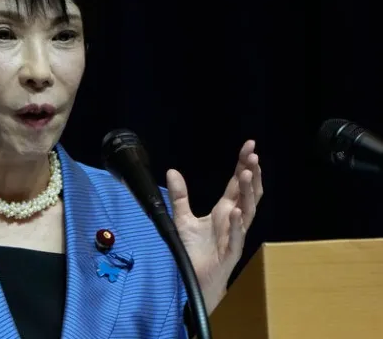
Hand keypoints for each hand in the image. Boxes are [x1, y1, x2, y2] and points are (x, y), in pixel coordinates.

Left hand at [166, 140, 262, 313]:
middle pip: (248, 193)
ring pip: (248, 211)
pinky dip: (236, 224)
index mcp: (225, 209)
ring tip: (247, 174)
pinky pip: (236, 237)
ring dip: (248, 193)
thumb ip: (179, 196)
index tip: (249, 146)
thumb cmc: (196, 250)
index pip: (237, 183)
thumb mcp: (183, 219)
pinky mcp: (230, 251)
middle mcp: (234, 219)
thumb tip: (172, 171)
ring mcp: (235, 234)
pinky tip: (235, 211)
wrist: (196, 278)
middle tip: (253, 155)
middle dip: (252, 174)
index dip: (243, 165)